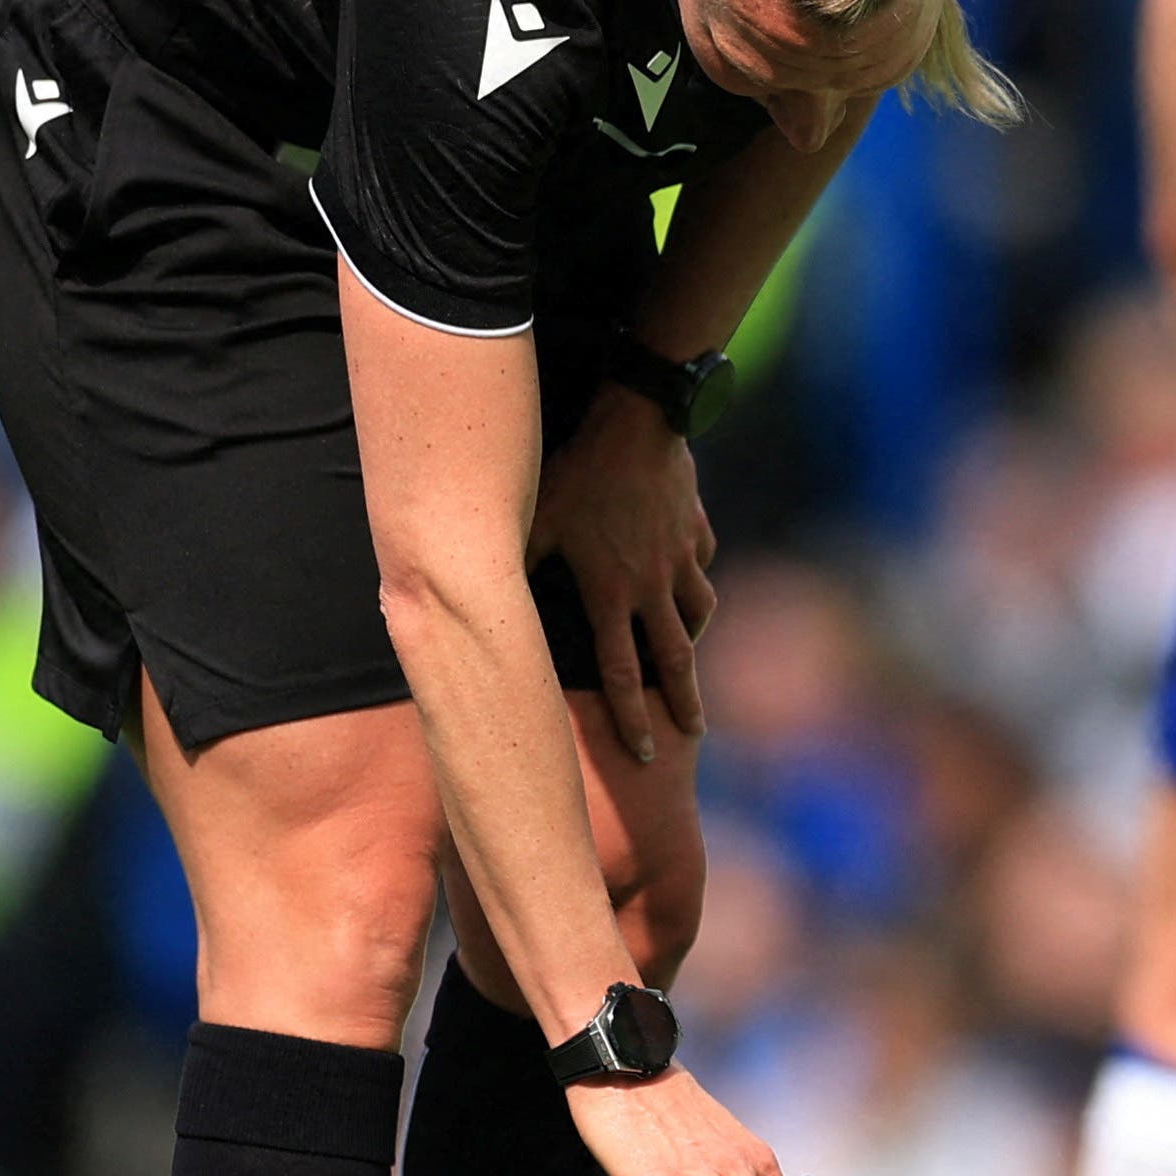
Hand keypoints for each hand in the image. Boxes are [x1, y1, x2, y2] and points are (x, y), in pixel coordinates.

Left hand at [530, 385, 715, 764]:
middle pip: (674, 659)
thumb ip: (511, 564)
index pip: (621, 673)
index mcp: (610, 594)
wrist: (636, 423)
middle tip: (694, 731)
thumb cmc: (576, 471)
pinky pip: (703, 560)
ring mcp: (679, 558)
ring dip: (695, 640)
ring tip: (692, 658)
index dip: (632, 718)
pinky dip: (700, 576)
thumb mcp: (533, 518)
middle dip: (685, 701)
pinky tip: (695, 578)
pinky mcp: (694, 527)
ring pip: (698, 613)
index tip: (644, 753)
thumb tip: (471, 597)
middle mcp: (651, 586)